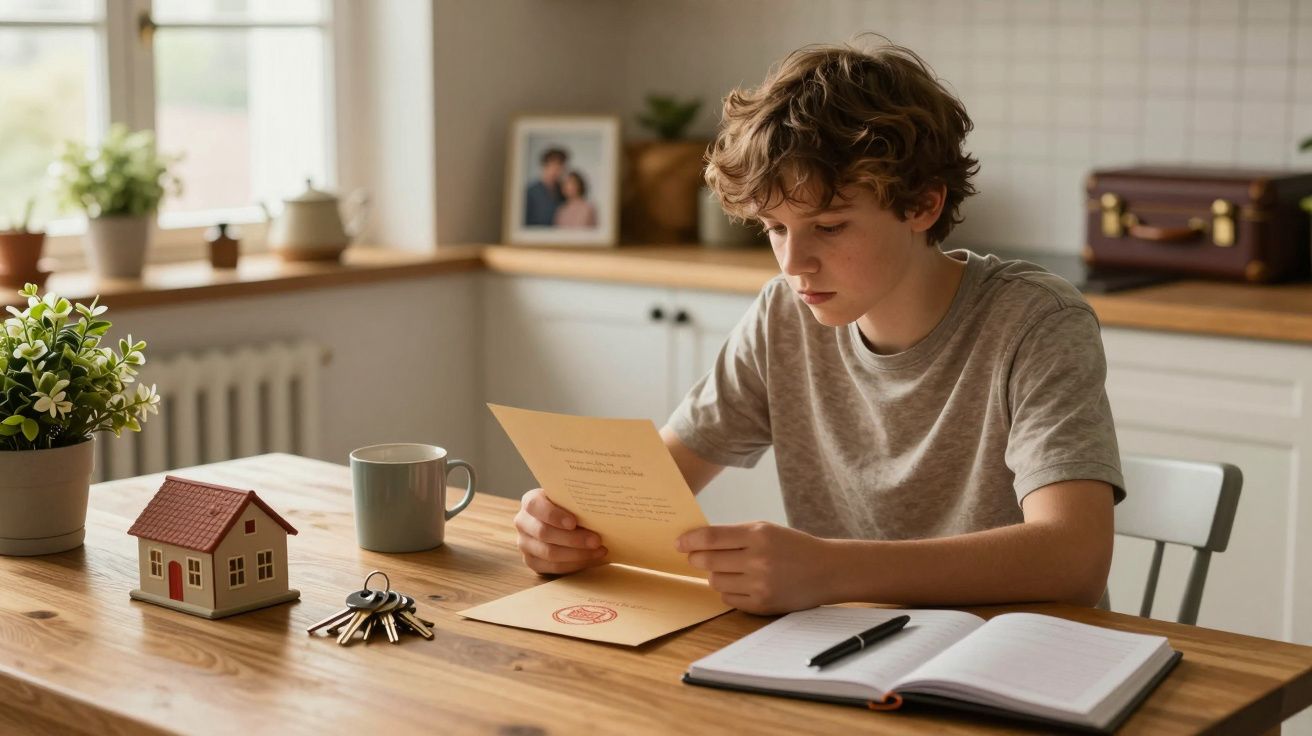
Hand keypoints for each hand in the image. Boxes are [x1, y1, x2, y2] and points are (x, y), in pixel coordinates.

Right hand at [515, 488, 607, 574]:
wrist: (561, 522)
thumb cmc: (570, 507)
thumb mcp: (570, 499)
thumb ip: (578, 501)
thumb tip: (602, 508)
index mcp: (530, 502)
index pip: (534, 505)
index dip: (553, 515)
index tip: (573, 522)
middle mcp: (523, 522)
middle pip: (544, 533)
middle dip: (573, 539)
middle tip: (596, 540)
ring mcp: (525, 544)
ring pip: (549, 553)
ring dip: (577, 554)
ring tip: (599, 551)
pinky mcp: (532, 561)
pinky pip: (553, 567)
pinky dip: (575, 564)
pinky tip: (591, 559)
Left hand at [677, 522, 833, 614]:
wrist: (827, 570)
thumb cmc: (793, 546)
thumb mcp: (767, 530)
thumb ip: (734, 534)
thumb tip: (698, 541)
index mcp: (758, 536)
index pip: (712, 538)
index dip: (690, 540)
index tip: (679, 543)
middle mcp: (758, 560)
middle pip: (708, 561)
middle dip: (697, 558)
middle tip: (696, 556)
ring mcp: (760, 585)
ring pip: (716, 582)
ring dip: (715, 575)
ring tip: (728, 569)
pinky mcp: (762, 605)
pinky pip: (728, 599)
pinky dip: (728, 591)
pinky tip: (739, 583)